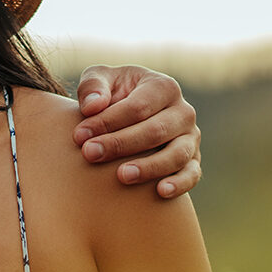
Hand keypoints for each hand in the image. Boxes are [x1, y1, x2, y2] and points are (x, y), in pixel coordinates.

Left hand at [73, 64, 200, 197]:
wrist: (125, 112)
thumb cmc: (110, 94)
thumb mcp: (99, 80)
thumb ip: (92, 87)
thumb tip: (92, 106)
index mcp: (163, 87)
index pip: (137, 107)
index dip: (107, 122)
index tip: (79, 135)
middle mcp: (183, 112)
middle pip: (155, 131)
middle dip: (120, 144)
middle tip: (90, 154)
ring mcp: (190, 138)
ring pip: (176, 154)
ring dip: (149, 167)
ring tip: (121, 176)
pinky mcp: (192, 160)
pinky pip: (192, 174)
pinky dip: (180, 184)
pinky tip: (160, 191)